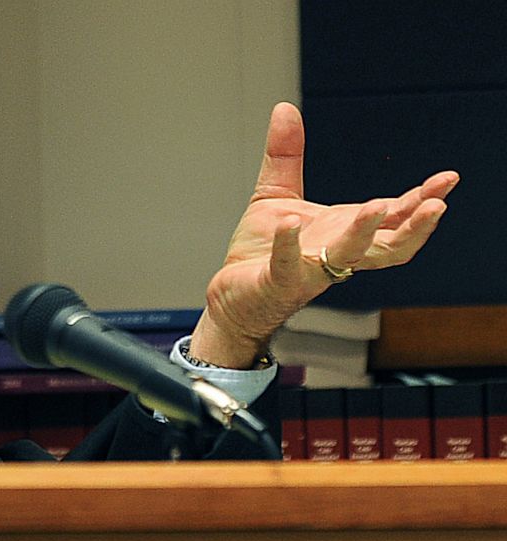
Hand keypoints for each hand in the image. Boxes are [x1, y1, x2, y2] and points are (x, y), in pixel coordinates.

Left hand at [189, 102, 458, 367]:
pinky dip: (290, 245)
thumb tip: (285, 107)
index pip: (393, 217)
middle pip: (388, 246)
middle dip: (415, 226)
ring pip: (348, 257)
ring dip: (364, 233)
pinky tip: (291, 223)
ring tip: (376, 208)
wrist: (231, 294)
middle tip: (437, 206)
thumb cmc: (262, 250)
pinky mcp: (279, 282)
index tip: (447, 180)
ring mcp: (310, 270)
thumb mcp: (277, 195)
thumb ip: (286, 154)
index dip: (420, 200)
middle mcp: (336, 253)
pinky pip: (288, 265)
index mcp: (343, 230)